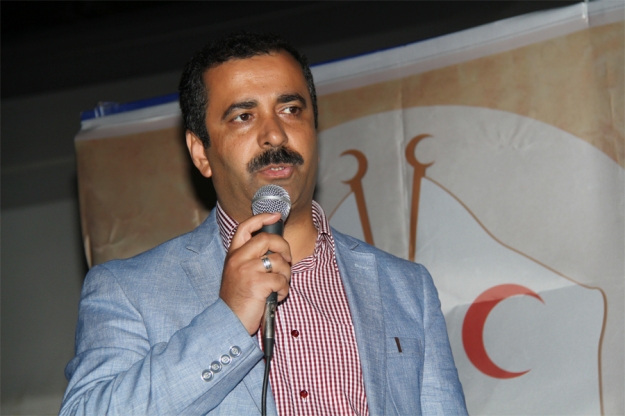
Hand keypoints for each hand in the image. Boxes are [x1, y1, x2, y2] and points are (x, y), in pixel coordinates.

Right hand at [219, 213, 291, 334]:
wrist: (228, 322)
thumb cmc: (237, 300)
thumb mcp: (237, 274)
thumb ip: (250, 259)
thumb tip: (274, 249)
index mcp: (233, 255)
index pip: (245, 227)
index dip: (261, 218)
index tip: (275, 215)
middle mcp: (238, 259)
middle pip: (267, 239)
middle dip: (283, 247)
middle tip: (287, 258)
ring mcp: (247, 270)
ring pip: (278, 260)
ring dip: (286, 274)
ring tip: (280, 285)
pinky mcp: (257, 283)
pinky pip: (281, 280)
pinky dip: (284, 290)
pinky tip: (277, 296)